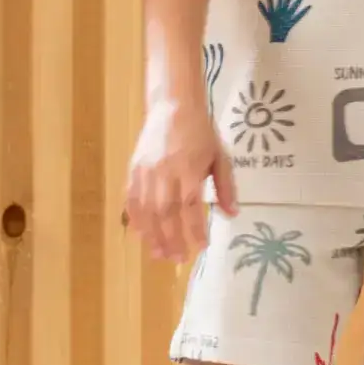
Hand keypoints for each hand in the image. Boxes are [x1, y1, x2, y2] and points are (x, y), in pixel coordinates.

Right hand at [124, 98, 238, 262]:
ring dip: (152, 235)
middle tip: (177, 258)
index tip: (201, 246)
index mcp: (189, 168)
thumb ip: (226, 186)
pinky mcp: (134, 169)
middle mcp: (165, 172)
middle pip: (165, 212)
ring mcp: (146, 171)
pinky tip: (140, 234)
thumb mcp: (220, 156)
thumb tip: (232, 214)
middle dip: (171, 238)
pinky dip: (135, 218)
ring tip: (158, 254)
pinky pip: (131, 199)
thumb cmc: (201, 132)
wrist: (173, 106)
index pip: (190, 206)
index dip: (194, 229)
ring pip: (146, 209)